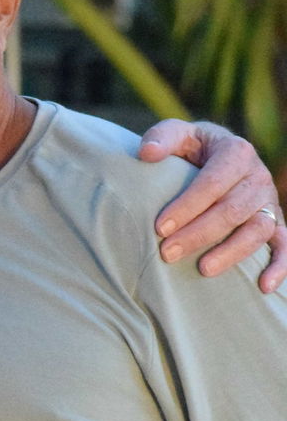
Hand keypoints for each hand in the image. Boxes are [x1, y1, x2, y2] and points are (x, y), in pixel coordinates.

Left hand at [140, 119, 285, 291]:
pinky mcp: (277, 221)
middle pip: (232, 211)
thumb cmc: (193, 147)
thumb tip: (147, 154)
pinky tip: (263, 286)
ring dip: (231, 252)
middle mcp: (258, 177)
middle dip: (199, 234)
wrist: (219, 153)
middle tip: (167, 253)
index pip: (212, 183)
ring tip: (202, 269)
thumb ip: (162, 138)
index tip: (159, 227)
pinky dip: (280, 266)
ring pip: (258, 230)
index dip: (187, 206)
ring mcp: (270, 201)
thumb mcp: (179, 134)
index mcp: (236, 152)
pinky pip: (286, 245)